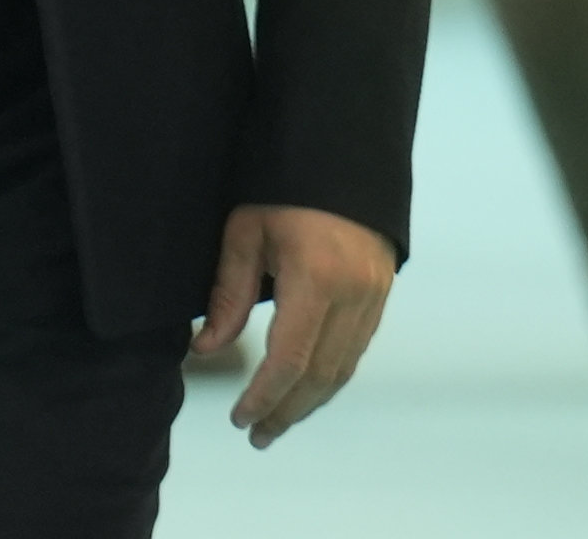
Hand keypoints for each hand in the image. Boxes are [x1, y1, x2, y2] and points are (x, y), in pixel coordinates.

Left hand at [198, 202, 394, 446]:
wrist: (342, 153)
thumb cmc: (283, 185)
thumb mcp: (245, 231)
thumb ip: (228, 294)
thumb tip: (206, 348)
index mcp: (316, 279)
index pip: (290, 360)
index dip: (264, 397)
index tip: (241, 419)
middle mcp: (353, 295)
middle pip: (321, 376)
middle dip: (287, 410)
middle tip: (257, 433)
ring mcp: (374, 297)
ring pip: (344, 369)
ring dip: (311, 402)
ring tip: (279, 421)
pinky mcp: (382, 294)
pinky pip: (357, 351)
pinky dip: (331, 378)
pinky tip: (309, 389)